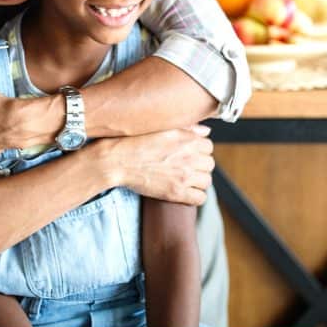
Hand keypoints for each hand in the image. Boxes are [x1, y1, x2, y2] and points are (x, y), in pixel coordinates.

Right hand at [94, 125, 213, 205]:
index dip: (199, 150)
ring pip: (206, 181)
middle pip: (210, 164)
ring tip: (184, 180)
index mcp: (187, 139)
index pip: (209, 146)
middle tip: (186, 168)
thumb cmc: (135, 141)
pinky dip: (194, 196)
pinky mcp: (176, 192)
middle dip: (200, 166)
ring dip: (198, 181)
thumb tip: (206, 131)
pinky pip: (200, 198)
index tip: (189, 154)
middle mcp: (189, 156)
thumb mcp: (162, 128)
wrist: (116, 160)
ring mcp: (184, 175)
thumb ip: (188, 128)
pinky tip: (184, 192)